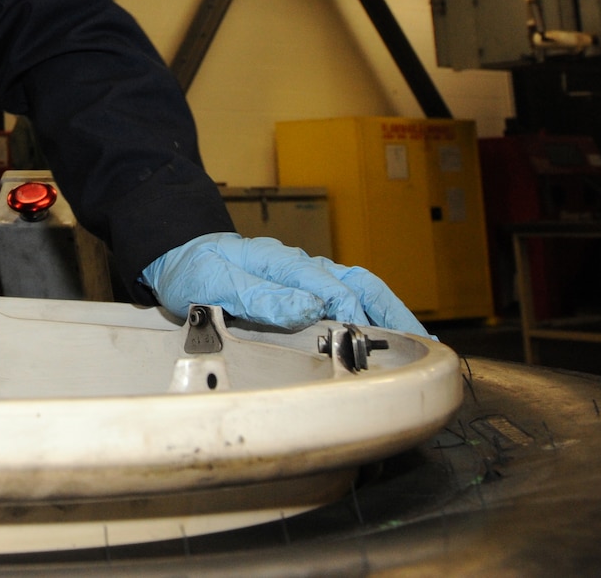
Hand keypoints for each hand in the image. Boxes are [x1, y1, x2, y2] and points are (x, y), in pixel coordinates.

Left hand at [139, 232, 430, 336]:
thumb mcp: (215, 284)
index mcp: (283, 264)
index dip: (353, 316)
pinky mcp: (304, 286)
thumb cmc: (194, 271)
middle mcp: (302, 267)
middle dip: (394, 312)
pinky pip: (349, 293)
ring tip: (420, 344)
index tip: (368, 345)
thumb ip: (260, 296)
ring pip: (360, 287)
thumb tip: (312, 306)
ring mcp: (306, 275)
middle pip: (360, 283)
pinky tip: (387, 333)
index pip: (331, 288)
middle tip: (424, 346)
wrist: (177, 254)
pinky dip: (374, 311)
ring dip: (391, 312)